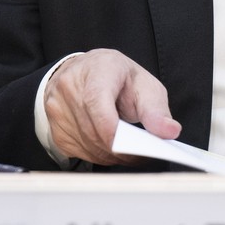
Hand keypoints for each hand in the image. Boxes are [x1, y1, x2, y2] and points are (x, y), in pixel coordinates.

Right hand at [43, 49, 181, 165]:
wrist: (86, 71)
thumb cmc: (118, 78)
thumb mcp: (144, 84)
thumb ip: (157, 110)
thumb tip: (170, 131)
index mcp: (98, 69)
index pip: (97, 101)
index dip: (111, 129)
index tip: (131, 146)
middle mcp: (70, 85)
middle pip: (94, 130)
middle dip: (121, 149)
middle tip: (143, 154)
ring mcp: (57, 107)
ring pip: (87, 146)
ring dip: (112, 155)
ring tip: (130, 151)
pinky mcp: (54, 127)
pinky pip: (79, 152)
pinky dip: (99, 155)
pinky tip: (111, 148)